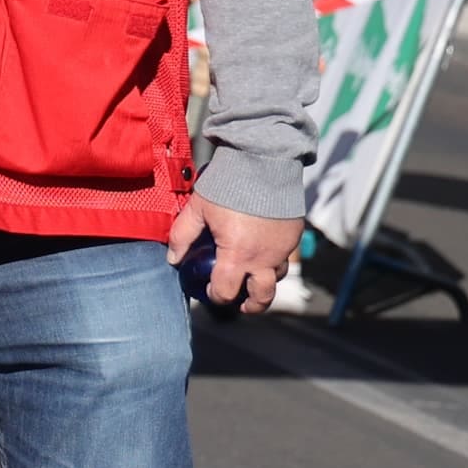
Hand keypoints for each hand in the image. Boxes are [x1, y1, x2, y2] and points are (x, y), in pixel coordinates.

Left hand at [168, 194, 304, 311]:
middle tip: (241, 303)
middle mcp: (264, 257)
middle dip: (250, 305)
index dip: (215, 296)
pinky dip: (273, 260)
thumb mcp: (197, 209)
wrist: (263, 161)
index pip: (226, 291)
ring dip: (263, 282)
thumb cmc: (228, 185)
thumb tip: (174, 258)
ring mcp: (282, 247)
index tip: (210, 292)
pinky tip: (260, 250)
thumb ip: (182, 236)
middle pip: (262, 297)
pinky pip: (284, 256)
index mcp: (237, 255)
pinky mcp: (294, 235)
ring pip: (276, 278)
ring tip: (251, 277)